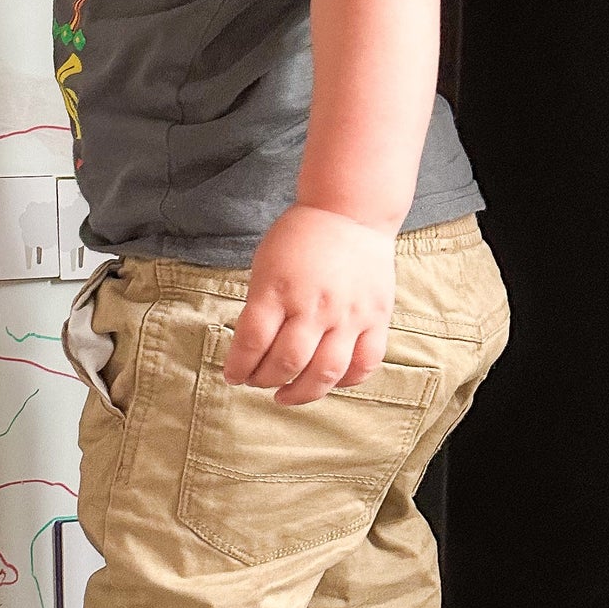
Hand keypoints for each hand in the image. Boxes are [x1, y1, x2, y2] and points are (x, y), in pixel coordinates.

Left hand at [222, 204, 395, 405]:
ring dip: (301, 392)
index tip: (232, 375)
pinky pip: (364, 364)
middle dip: (264, 380)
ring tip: (284, 395)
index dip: (238, 366)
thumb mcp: (265, 264)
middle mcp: (314, 306)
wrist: (350, 212)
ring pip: (325, 372)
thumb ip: (261, 304)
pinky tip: (328, 382)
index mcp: (278, 288)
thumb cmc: (300, 236)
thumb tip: (251, 347)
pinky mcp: (376, 319)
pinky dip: (345, 381)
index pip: (252, 341)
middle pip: (287, 362)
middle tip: (255, 382)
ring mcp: (348, 315)